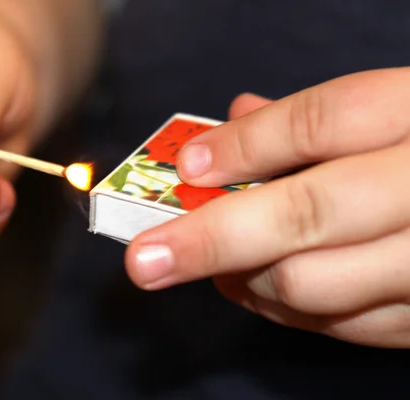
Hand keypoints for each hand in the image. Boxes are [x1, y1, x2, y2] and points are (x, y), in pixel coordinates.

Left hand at [125, 68, 409, 347]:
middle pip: (306, 215)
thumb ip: (309, 119)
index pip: (322, 122)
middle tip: (144, 260)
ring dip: (245, 280)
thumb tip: (230, 122)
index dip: (245, 144)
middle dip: (212, 239)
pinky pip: (347, 327)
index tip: (186, 165)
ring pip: (317, 286)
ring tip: (210, 268)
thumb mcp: (395, 108)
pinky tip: (262, 288)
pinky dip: (289, 312)